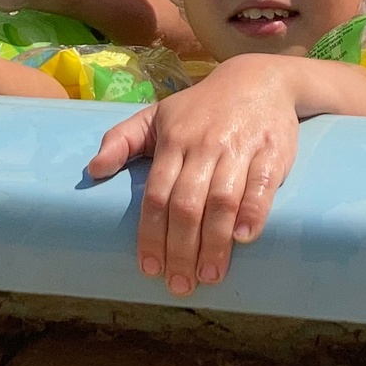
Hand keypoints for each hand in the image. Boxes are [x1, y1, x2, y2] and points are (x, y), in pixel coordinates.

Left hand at [86, 56, 295, 294]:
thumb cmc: (202, 106)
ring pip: (222, 200)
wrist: (260, 80)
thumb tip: (93, 170)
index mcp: (174, 140)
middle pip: (187, 204)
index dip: (151, 235)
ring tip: (209, 276)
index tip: (149, 269)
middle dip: (181, 249)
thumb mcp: (158, 115)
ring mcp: (239, 148)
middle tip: (180, 285)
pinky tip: (243, 239)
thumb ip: (122, 139)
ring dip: (214, 243)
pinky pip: (261, 185)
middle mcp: (204, 145)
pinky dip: (252, 212)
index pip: (156, 195)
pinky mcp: (272, 151)